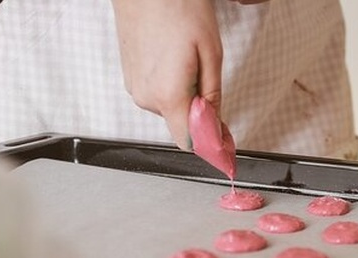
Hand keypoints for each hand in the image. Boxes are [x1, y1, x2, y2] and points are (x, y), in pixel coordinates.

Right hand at [111, 0, 222, 149]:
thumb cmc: (178, 7)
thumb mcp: (211, 53)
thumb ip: (213, 97)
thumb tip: (216, 130)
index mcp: (168, 95)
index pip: (190, 142)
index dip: (211, 144)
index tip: (227, 144)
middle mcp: (146, 97)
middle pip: (182, 124)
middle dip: (200, 112)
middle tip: (209, 77)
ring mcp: (135, 87)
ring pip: (170, 108)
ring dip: (185, 94)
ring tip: (188, 59)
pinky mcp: (130, 77)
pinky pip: (157, 93)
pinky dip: (171, 84)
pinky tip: (175, 58)